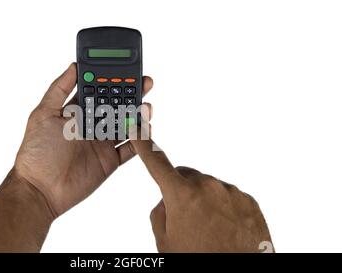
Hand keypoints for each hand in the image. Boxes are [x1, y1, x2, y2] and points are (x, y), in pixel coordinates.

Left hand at [14, 63, 152, 216]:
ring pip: (126, 125)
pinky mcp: (110, 161)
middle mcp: (90, 126)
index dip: (111, 81)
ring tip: (147, 106)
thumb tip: (73, 66)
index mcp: (75, 113)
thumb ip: (59, 89)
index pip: (98, 92)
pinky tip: (147, 129)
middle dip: (131, 94)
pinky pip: (131, 149)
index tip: (124, 71)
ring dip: (138, 115)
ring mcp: (101, 143)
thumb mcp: (43, 113)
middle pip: (116, 106)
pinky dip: (141, 140)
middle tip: (145, 83)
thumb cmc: (37, 152)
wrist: (41, 189)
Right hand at [130, 137, 272, 251]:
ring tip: (209, 229)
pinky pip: (228, 196)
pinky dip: (223, 208)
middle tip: (185, 218)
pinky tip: (224, 229)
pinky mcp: (249, 201)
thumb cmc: (200, 260)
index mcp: (182, 195)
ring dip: (204, 201)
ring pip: (208, 188)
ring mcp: (231, 193)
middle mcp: (208, 187)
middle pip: (186, 177)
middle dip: (181, 191)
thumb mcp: (166, 241)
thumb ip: (160, 212)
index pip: (157, 163)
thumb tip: (167, 200)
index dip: (145, 145)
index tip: (139, 130)